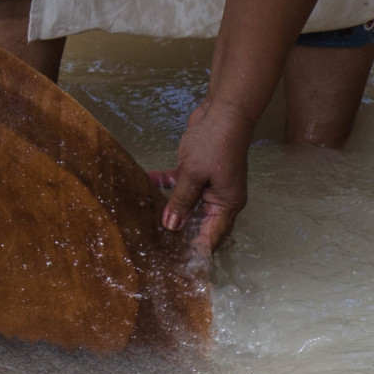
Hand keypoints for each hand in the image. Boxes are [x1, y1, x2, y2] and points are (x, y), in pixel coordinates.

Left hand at [160, 99, 252, 253]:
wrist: (223, 110)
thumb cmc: (214, 143)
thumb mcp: (193, 174)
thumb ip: (181, 200)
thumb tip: (171, 225)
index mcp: (226, 204)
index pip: (210, 236)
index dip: (195, 250)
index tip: (176, 263)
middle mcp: (221, 198)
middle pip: (199, 222)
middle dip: (179, 231)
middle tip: (157, 244)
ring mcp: (212, 183)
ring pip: (188, 202)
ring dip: (170, 205)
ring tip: (148, 218)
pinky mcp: (201, 170)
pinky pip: (182, 183)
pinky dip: (167, 182)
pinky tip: (147, 182)